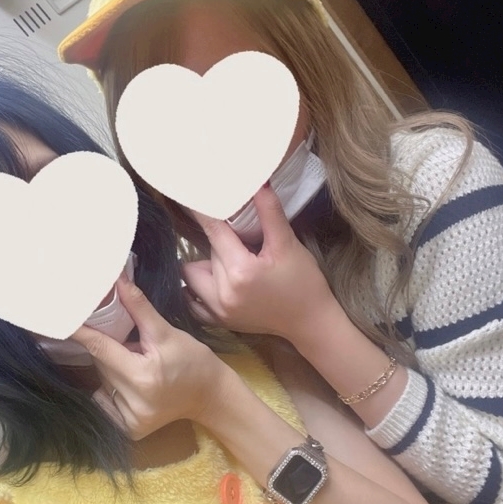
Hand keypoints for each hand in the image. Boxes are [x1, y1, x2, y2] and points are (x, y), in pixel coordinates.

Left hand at [70, 276, 228, 438]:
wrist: (210, 396)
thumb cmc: (192, 360)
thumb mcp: (167, 332)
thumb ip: (139, 307)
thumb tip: (117, 280)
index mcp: (142, 376)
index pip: (100, 348)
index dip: (80, 332)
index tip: (61, 319)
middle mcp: (133, 402)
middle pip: (101, 365)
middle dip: (107, 349)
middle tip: (129, 343)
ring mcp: (130, 420)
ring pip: (102, 382)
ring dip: (110, 369)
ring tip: (136, 365)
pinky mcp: (129, 430)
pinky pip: (106, 402)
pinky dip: (112, 389)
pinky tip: (132, 385)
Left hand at [182, 185, 340, 342]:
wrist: (311, 322)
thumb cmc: (304, 282)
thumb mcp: (288, 244)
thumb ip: (270, 211)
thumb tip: (258, 181)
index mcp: (240, 270)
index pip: (213, 230)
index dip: (203, 210)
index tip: (191, 193)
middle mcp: (223, 292)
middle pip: (207, 251)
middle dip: (220, 242)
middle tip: (242, 241)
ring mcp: (218, 310)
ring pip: (193, 274)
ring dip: (206, 264)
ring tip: (231, 261)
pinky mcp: (219, 321)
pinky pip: (191, 301)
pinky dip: (196, 288)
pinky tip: (212, 280)